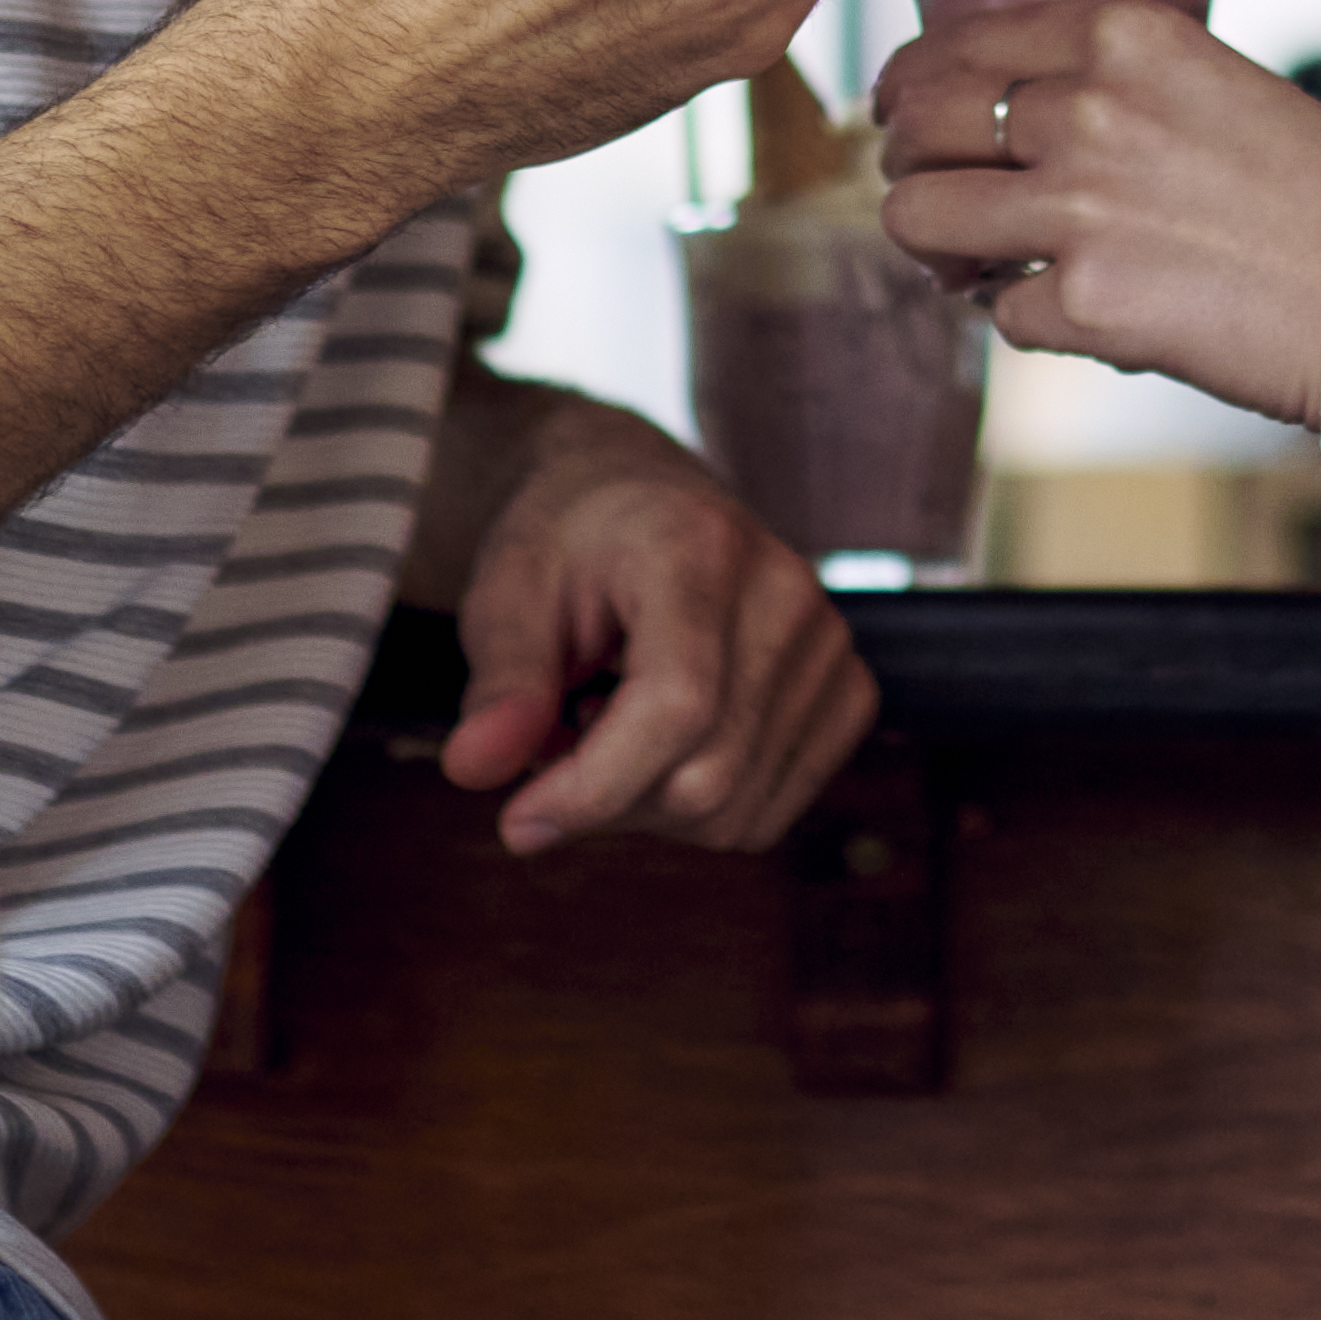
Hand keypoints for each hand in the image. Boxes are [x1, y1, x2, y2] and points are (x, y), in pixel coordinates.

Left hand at [434, 395, 874, 856]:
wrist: (638, 500)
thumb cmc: (568, 543)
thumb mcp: (507, 592)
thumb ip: (500, 682)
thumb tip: (472, 769)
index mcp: (699, 547)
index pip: (677, 707)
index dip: (594, 788)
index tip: (519, 820)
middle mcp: (785, 592)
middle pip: (708, 777)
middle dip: (610, 798)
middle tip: (560, 744)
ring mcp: (829, 644)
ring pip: (738, 810)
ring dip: (651, 805)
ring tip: (614, 726)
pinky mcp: (848, 690)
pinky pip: (769, 812)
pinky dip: (702, 810)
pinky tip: (667, 743)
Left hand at [870, 0, 1320, 428]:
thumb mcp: (1212, 85)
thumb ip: (1110, 83)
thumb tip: (1004, 107)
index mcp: (1122, 35)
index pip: (954, 44)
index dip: (910, 87)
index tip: (903, 114)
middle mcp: (1087, 103)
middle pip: (916, 123)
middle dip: (908, 162)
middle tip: (933, 193)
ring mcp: (1077, 202)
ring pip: (918, 214)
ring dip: (936, 245)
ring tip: (976, 262)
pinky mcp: (1083, 300)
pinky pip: (995, 309)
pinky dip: (1021, 317)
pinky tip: (1071, 312)